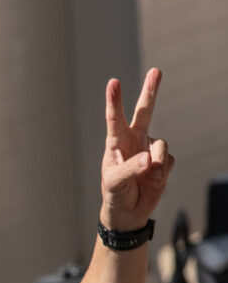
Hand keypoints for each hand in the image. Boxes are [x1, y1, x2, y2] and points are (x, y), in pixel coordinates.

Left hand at [101, 70, 172, 230]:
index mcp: (116, 142)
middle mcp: (134, 140)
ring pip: (161, 145)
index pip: (115, 118)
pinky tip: (153, 181)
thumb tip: (147, 158)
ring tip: (150, 177)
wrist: (129, 212)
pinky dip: (162, 173)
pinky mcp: (162, 160)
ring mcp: (149, 148)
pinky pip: (168, 160)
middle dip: (151, 91)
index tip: (113, 82)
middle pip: (145, 111)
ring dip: (157, 163)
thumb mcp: (115, 183)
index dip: (115, 100)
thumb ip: (129, 169)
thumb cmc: (115, 194)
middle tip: (156, 71)